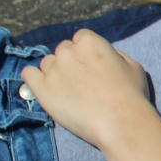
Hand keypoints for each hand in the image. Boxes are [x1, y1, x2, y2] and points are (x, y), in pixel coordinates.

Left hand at [19, 29, 152, 149]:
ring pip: (47, 63)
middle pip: (63, 50)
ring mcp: (53, 70)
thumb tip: (104, 54)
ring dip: (55, 72)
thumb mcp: (132, 65)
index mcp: (90, 42)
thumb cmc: (131, 95)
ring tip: (68, 90)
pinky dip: (34, 78)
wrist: (121, 122)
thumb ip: (114, 54)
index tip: (91, 65)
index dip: (86, 51)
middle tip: (81, 81)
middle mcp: (68, 51)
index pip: (80, 37)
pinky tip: (44, 86)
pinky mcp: (42, 89)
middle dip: (71, 62)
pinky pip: (28, 74)